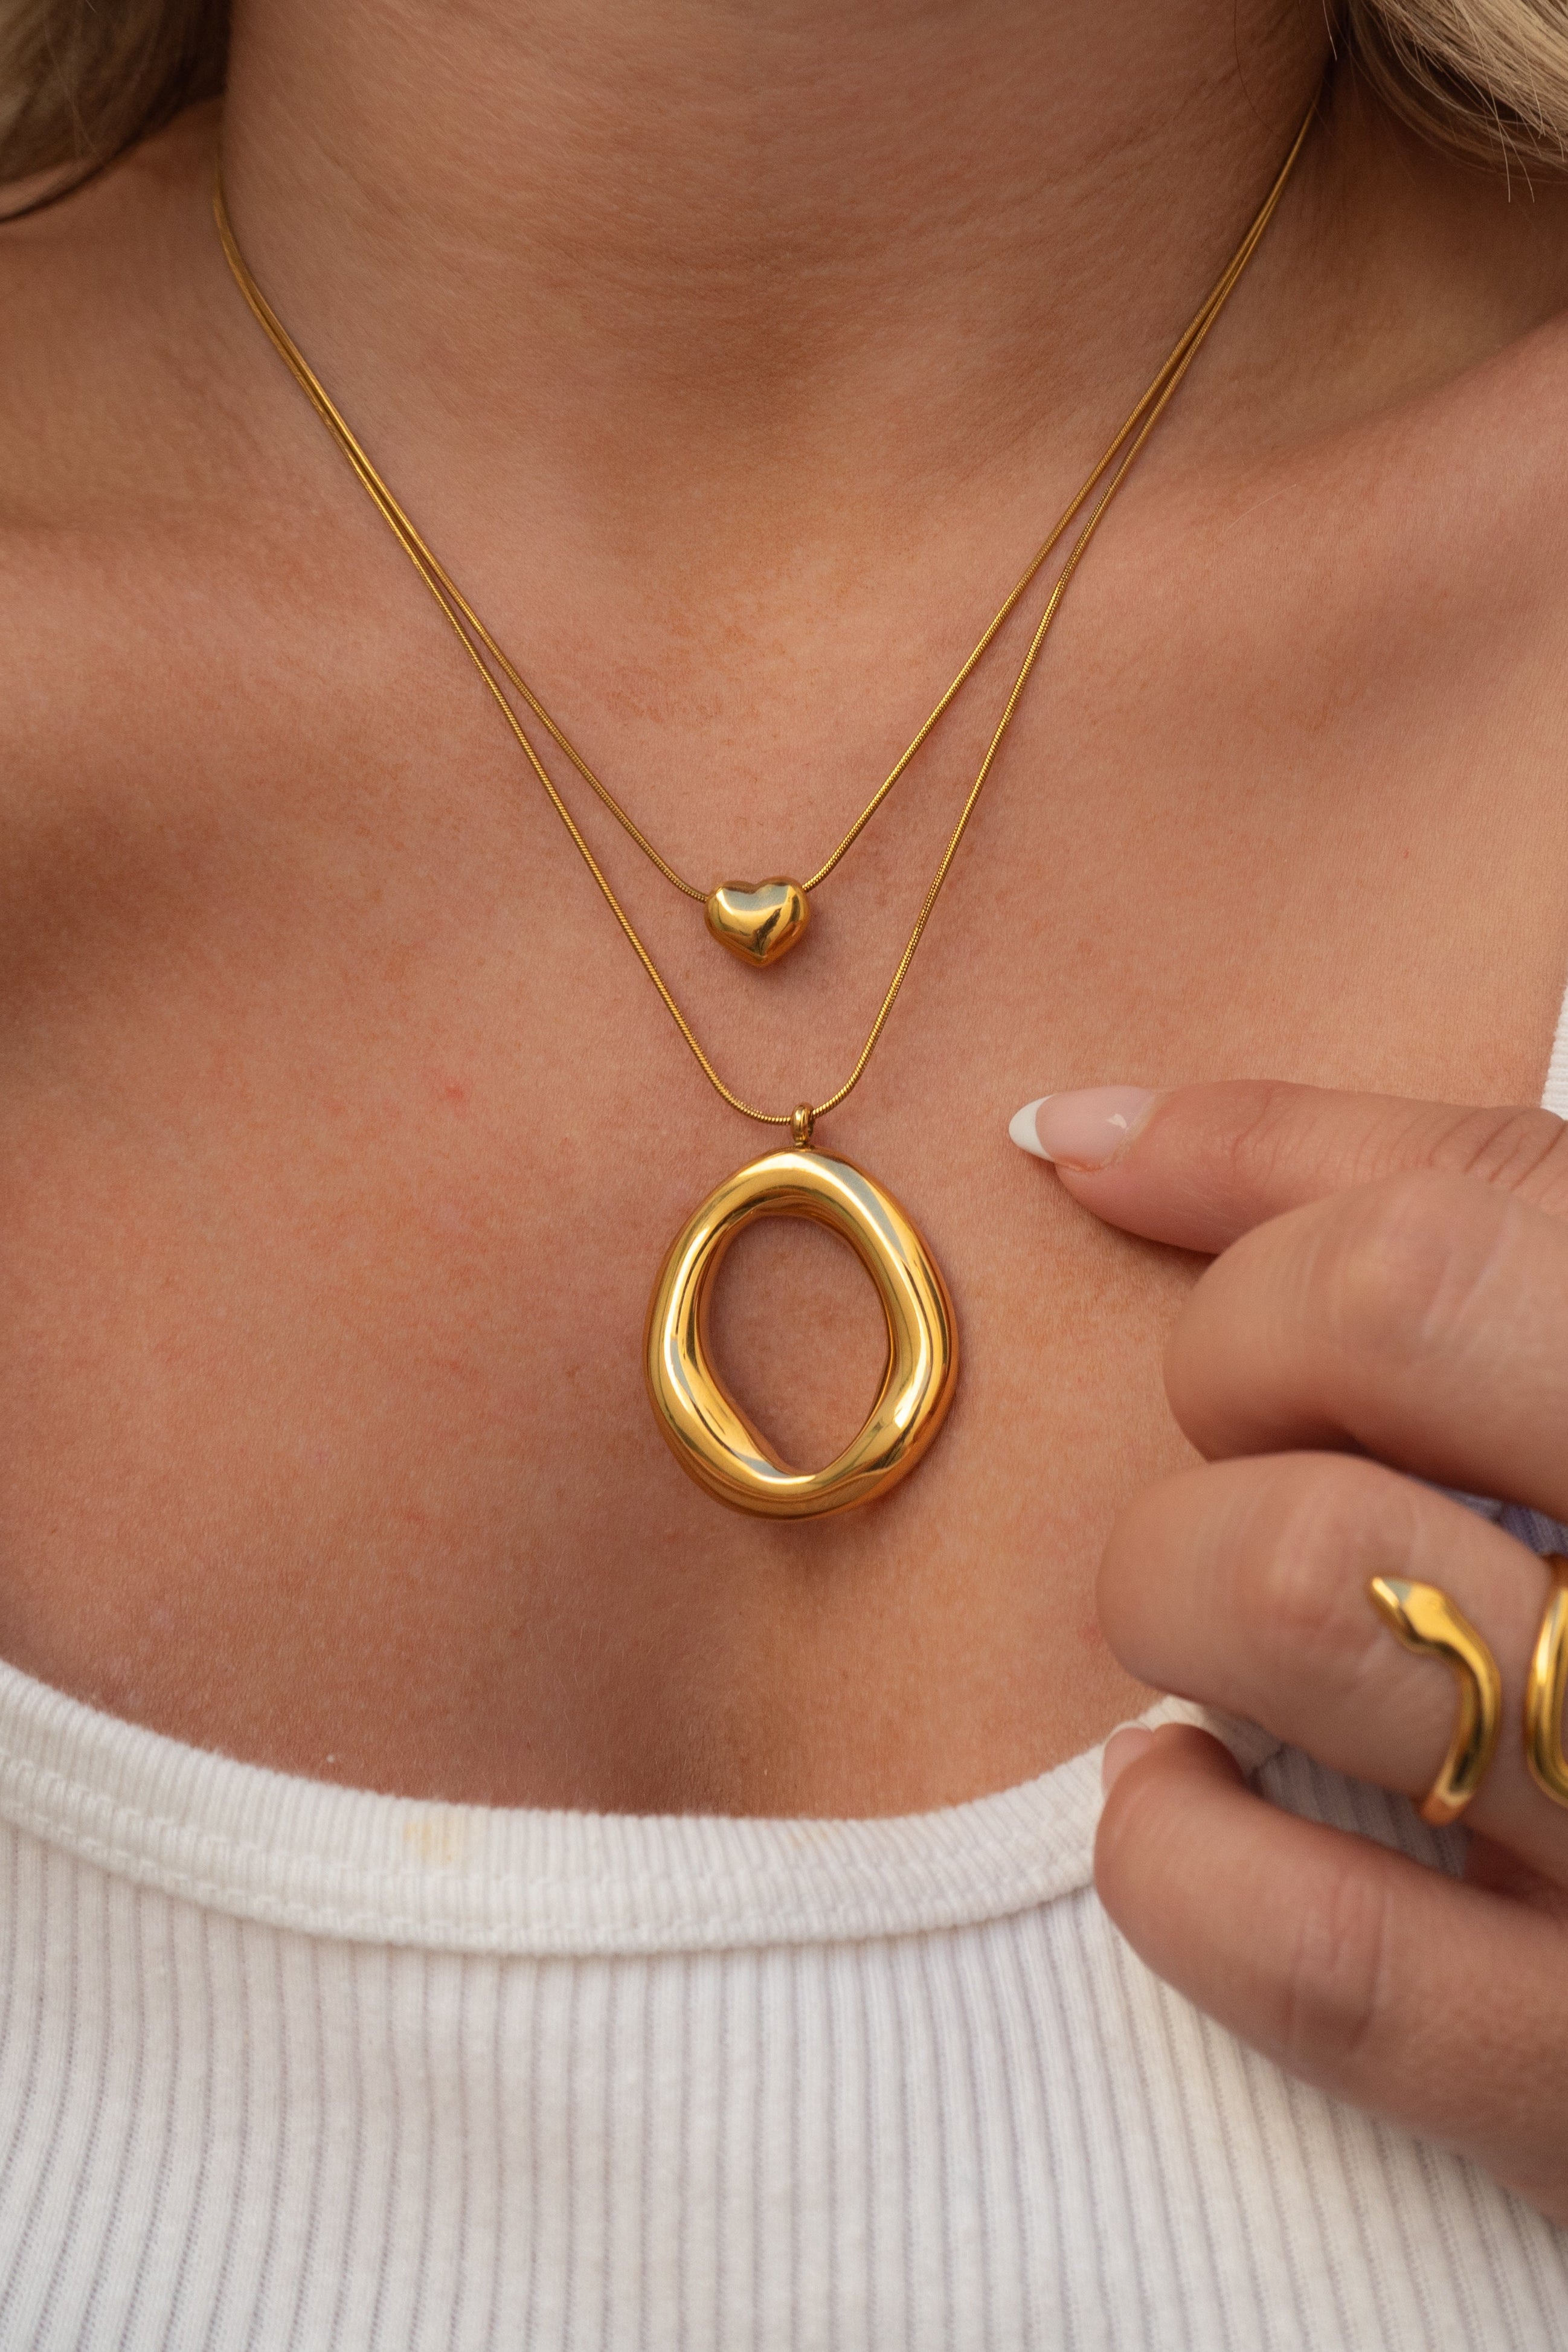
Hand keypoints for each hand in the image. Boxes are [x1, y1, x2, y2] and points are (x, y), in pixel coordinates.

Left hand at [1015, 1079, 1567, 2221]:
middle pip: (1374, 1327)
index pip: (1449, 1221)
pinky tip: (1188, 1799)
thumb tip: (1073, 1132)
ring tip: (1225, 1615)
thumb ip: (1410, 1192)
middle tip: (1266, 1436)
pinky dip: (1174, 1849)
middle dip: (1233, 1366)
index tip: (1175, 1222)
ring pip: (1289, 1590)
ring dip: (1179, 1583)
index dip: (1260, 1208)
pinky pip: (1304, 1942)